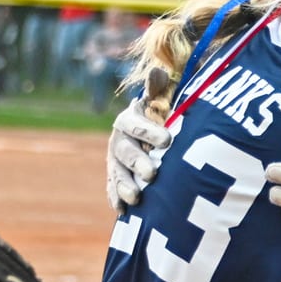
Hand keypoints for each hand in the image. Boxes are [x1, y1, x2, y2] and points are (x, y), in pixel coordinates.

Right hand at [106, 67, 173, 209]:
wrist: (148, 135)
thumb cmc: (159, 116)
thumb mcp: (158, 101)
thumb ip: (157, 89)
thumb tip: (156, 70)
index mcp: (128, 120)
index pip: (136, 125)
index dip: (149, 132)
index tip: (168, 140)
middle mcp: (118, 141)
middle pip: (125, 152)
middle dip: (138, 163)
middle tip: (153, 173)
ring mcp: (115, 162)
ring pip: (118, 174)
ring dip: (125, 186)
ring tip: (137, 198)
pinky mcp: (116, 179)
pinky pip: (113, 189)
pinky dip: (116, 199)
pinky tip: (123, 211)